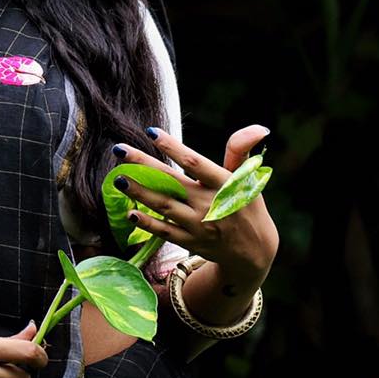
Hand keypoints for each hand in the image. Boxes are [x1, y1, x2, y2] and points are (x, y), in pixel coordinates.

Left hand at [115, 124, 278, 286]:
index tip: (151, 132)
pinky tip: (130, 213)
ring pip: (164, 206)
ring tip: (118, 180)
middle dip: (144, 165)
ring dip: (139, 193)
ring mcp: (198, 225)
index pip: (196, 163)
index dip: (174, 147)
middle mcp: (209, 204)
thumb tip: (259, 128)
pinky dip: (147, 223)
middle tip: (119, 150)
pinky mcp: (190, 241)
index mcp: (224, 184)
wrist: (253, 249)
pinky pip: (164, 231)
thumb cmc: (246, 205)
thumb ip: (240, 151)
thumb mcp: (248, 178)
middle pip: (172, 182)